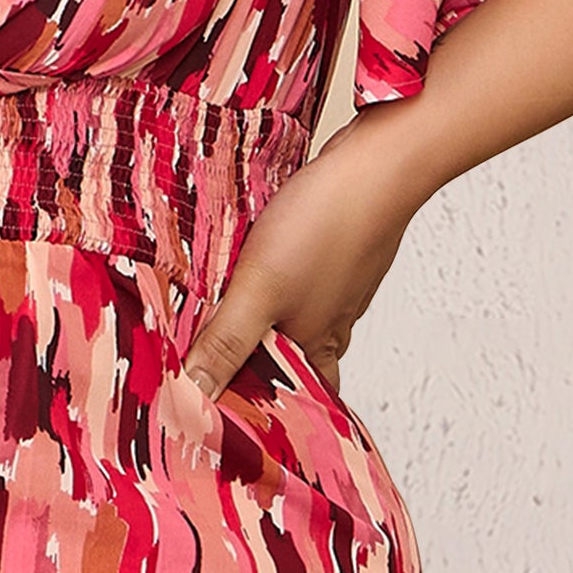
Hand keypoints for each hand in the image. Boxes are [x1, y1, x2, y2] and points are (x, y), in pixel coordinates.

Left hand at [181, 115, 433, 401]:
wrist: (377, 164)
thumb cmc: (325, 227)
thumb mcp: (260, 289)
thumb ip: (226, 340)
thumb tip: (194, 394)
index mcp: (316, 347)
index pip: (287, 402)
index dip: (250, 407)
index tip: (208, 408)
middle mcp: (330, 325)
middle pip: (287, 360)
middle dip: (249, 362)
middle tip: (205, 360)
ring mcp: (334, 288)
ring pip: (290, 318)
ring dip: (256, 317)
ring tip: (212, 311)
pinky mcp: (331, 253)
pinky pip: (295, 279)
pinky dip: (269, 279)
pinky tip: (244, 263)